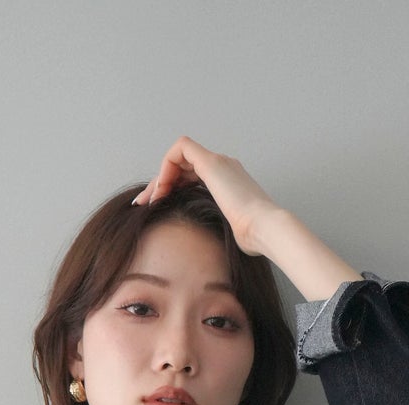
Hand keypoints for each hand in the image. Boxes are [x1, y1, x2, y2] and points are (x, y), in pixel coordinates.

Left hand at [132, 137, 282, 256]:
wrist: (264, 229)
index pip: (193, 176)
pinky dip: (166, 166)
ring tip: (151, 200)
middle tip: (144, 204)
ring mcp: (218, 162)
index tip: (158, 207)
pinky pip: (181, 148)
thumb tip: (204, 250)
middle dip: (160, 183)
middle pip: (183, 166)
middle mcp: (224, 167)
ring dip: (161, 176)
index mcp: (229, 183)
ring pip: (179, 156)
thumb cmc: (252, 238)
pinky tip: (162, 189)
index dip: (173, 187)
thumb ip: (216, 231)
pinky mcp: (211, 162)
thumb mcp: (230, 234)